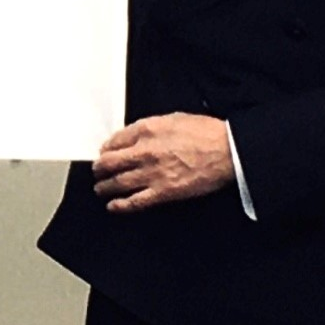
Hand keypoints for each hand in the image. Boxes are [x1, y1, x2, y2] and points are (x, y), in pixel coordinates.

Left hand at [90, 113, 234, 211]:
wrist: (227, 150)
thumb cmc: (206, 133)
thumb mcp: (173, 118)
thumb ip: (150, 127)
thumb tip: (135, 135)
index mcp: (146, 130)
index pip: (114, 141)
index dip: (106, 149)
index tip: (105, 153)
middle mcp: (143, 152)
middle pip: (108, 163)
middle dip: (99, 169)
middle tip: (97, 172)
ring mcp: (151, 173)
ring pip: (116, 183)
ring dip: (104, 187)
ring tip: (100, 189)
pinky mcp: (162, 192)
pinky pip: (134, 202)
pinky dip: (120, 205)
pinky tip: (113, 206)